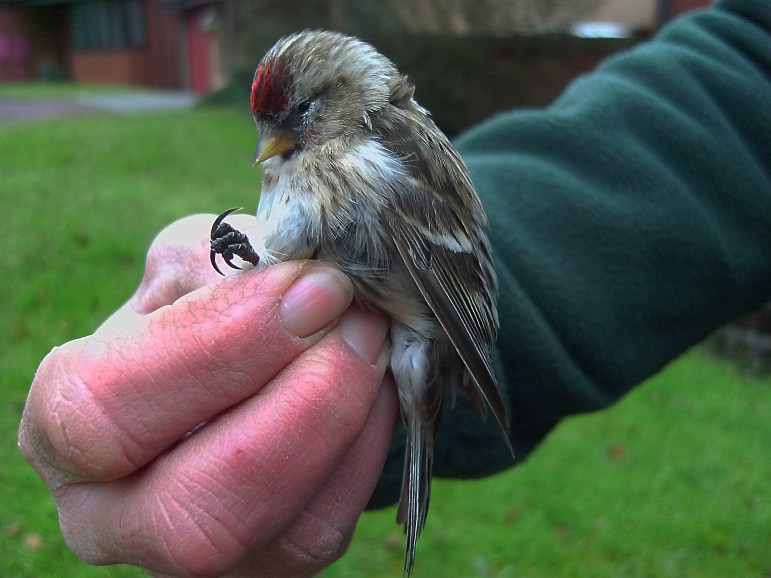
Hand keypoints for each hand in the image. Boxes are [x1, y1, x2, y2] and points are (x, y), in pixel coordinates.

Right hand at [18, 214, 397, 577]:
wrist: (238, 362)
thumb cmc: (202, 305)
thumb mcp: (195, 261)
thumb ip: (231, 264)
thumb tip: (305, 286)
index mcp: (63, 426)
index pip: (107, 408)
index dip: (219, 346)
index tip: (313, 286)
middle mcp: (113, 516)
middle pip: (194, 510)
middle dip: (303, 406)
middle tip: (360, 321)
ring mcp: (195, 557)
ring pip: (284, 534)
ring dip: (348, 421)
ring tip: (374, 338)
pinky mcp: (269, 566)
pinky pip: (330, 524)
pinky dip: (369, 446)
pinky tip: (376, 384)